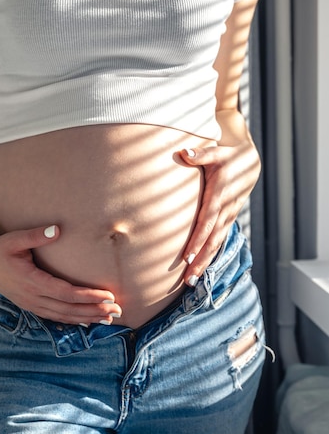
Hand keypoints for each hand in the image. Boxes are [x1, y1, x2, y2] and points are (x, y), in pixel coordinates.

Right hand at [0, 225, 121, 324]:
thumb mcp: (15, 238)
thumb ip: (36, 235)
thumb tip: (57, 229)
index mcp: (32, 281)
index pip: (66, 293)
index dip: (88, 296)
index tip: (108, 295)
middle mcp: (33, 297)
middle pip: (69, 309)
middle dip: (94, 310)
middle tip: (117, 310)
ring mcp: (32, 304)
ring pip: (64, 316)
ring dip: (87, 318)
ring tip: (109, 318)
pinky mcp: (31, 306)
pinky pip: (56, 317)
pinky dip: (73, 320)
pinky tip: (88, 321)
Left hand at [179, 138, 260, 285]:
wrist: (248, 163)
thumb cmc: (227, 156)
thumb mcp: (215, 152)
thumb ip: (200, 154)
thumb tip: (185, 152)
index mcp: (219, 195)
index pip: (207, 222)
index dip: (198, 240)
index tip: (187, 256)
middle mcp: (226, 210)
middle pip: (212, 240)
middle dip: (200, 260)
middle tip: (188, 279)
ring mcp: (228, 217)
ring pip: (216, 245)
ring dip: (204, 263)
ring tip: (191, 282)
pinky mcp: (228, 221)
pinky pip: (219, 242)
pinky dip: (210, 257)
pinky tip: (200, 271)